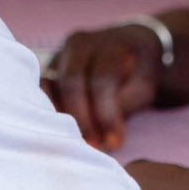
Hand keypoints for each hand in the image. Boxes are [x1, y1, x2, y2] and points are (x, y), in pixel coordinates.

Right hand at [42, 23, 166, 150]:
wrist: (130, 48)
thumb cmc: (141, 74)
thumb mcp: (146, 86)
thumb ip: (126, 104)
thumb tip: (105, 136)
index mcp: (110, 44)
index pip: (102, 80)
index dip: (106, 114)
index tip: (115, 143)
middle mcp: (81, 43)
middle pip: (72, 82)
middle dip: (82, 118)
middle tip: (93, 146)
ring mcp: (61, 53)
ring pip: (50, 85)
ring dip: (61, 116)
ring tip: (75, 143)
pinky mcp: (49, 68)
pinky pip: (42, 90)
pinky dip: (49, 110)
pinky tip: (59, 131)